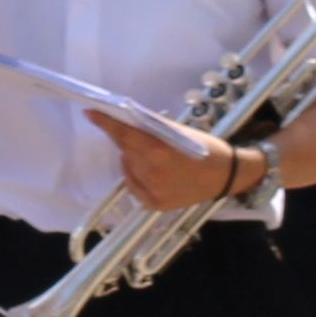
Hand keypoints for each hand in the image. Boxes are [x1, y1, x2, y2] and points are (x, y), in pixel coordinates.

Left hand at [102, 112, 246, 213]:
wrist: (225, 178)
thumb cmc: (206, 150)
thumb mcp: (181, 133)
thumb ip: (154, 128)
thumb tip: (128, 119)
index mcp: (160, 152)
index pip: (125, 135)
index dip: (106, 123)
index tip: (90, 112)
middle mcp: (152, 174)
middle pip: (125, 150)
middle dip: (124, 138)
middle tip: (130, 131)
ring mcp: (153, 192)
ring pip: (129, 167)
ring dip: (132, 157)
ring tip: (152, 153)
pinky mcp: (154, 204)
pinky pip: (134, 184)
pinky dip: (137, 173)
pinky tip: (152, 169)